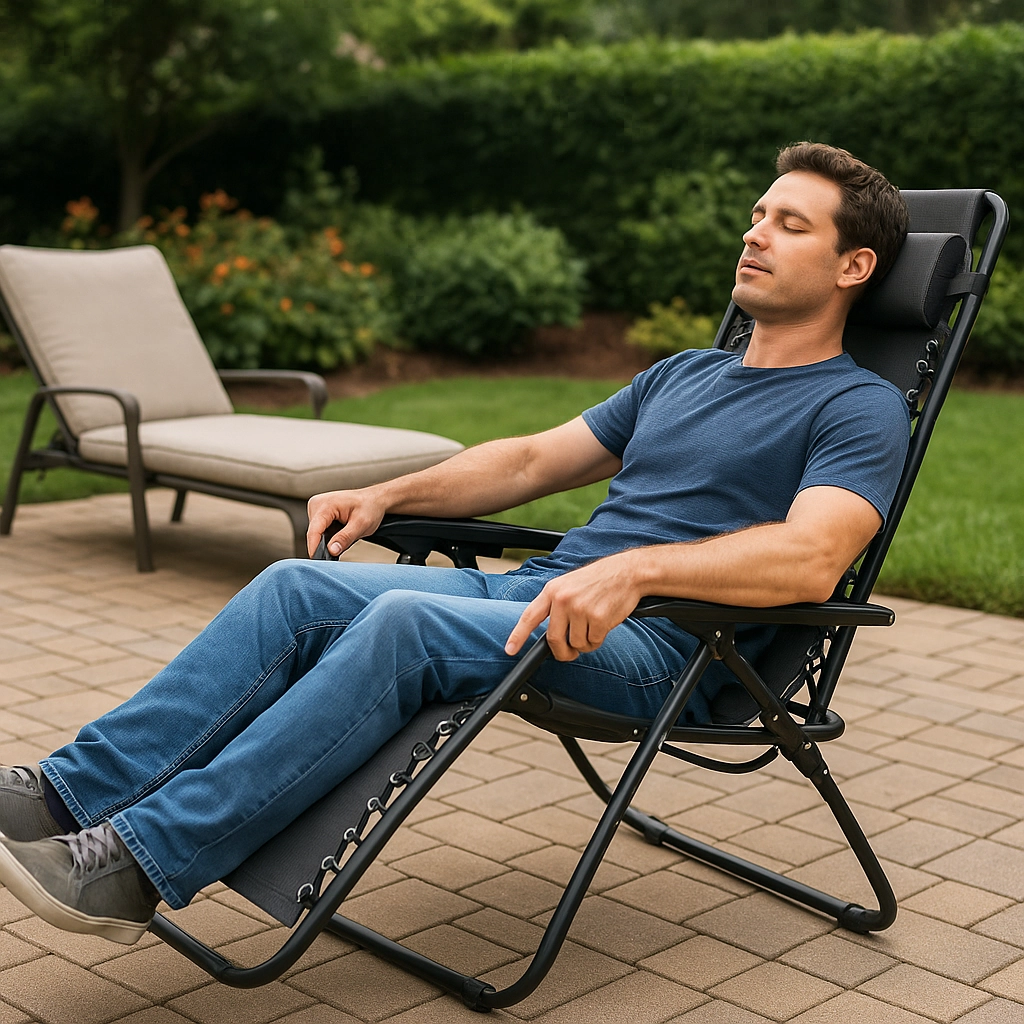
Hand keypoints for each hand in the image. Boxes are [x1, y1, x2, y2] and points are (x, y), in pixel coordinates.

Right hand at [306, 488, 386, 556]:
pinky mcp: (319, 513)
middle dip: (325, 543)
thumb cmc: (370, 507)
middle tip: (343, 545)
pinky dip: (328, 535)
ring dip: (327, 539)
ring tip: (344, 535)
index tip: (319, 561)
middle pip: (313, 533)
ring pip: (315, 533)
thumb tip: (331, 550)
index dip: (315, 547)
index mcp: (326, 504)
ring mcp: (317, 508)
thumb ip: (345, 538)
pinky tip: (339, 533)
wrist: (374, 500)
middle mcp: (317, 504)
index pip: (314, 530)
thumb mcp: (361, 524)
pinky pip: (319, 530)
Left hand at [504, 554, 641, 661]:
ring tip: (593, 625)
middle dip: (561, 652)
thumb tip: (548, 633)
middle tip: (569, 652)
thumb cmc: (599, 580)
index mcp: (552, 590)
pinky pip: (592, 643)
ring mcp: (580, 609)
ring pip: (575, 644)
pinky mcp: (597, 618)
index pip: (530, 616)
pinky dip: (597, 640)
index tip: (510, 649)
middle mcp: (563, 599)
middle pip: (553, 639)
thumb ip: (556, 605)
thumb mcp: (569, 585)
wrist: (627, 572)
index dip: (518, 635)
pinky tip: (603, 625)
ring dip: (585, 643)